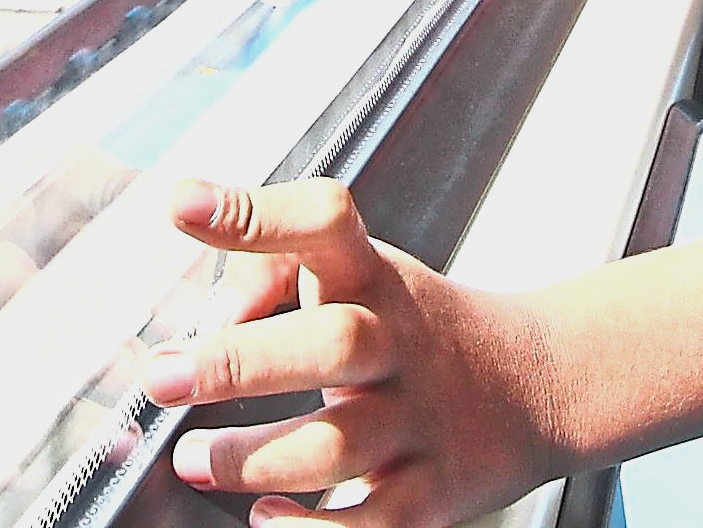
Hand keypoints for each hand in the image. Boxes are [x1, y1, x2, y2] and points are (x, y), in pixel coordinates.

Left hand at [145, 178, 565, 524]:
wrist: (541, 384)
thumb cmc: (418, 327)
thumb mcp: (363, 273)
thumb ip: (275, 269)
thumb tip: (211, 312)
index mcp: (376, 278)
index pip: (325, 222)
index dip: (255, 214)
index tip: (183, 205)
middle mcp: (399, 343)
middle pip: (333, 343)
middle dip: (240, 362)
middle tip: (160, 376)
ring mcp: (419, 421)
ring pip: (338, 445)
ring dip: (253, 458)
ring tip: (193, 461)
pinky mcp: (430, 493)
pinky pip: (371, 524)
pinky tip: (267, 520)